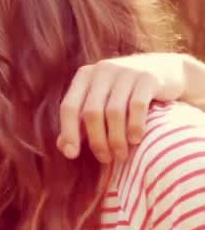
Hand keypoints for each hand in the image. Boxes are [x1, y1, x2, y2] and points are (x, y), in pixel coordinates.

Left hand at [57, 53, 187, 162]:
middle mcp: (102, 70)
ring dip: (116, 139)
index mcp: (84, 76)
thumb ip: (81, 124)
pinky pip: (137, 106)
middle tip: (105, 159)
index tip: (72, 155)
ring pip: (114, 112)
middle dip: (97, 141)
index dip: (68, 132)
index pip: (69, 107)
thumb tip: (65, 149)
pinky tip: (135, 140)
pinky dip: (134, 126)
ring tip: (121, 156)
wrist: (165, 70)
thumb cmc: (125, 94)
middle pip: (91, 112)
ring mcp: (126, 72)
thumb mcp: (101, 103)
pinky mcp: (148, 78)